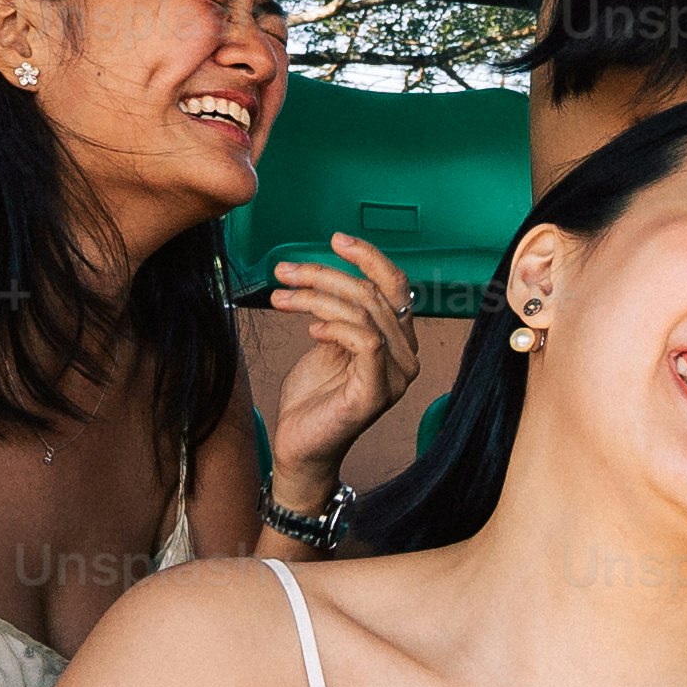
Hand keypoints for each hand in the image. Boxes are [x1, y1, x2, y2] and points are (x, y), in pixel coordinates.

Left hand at [260, 231, 418, 501]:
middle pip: (372, 294)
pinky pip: (365, 343)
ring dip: (315, 298)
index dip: (369, 257)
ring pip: (363, 313)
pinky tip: (311, 331)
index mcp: (398, 340)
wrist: (300, 447)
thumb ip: (339, 313)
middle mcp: (406, 356)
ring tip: (281, 298)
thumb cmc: (313, 398)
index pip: (395, 286)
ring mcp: (395, 377)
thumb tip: (329, 275)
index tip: (335, 239)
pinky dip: (335, 328)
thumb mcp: (327, 343)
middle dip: (323, 276)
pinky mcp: (376, 393)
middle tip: (284, 272)